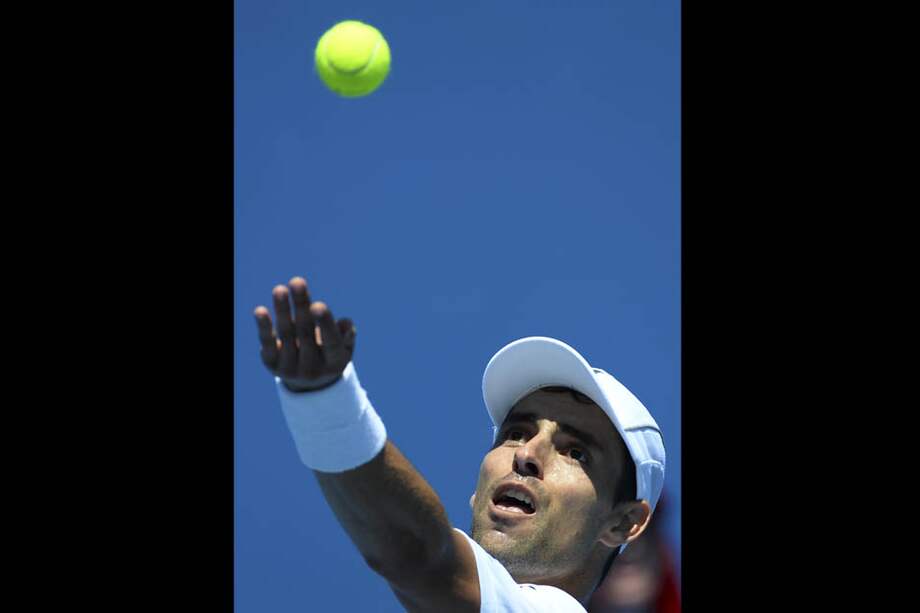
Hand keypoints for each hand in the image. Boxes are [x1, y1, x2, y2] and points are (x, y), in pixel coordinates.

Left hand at [254, 276, 355, 391]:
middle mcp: (313, 369)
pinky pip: (268, 344)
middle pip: (305, 333)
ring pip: (287, 334)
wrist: (308, 382)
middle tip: (297, 282)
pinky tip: (260, 311)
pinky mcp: (272, 365)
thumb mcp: (344, 347)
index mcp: (335, 363)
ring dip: (282, 310)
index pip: (330, 342)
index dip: (324, 324)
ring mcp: (291, 369)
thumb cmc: (330, 353)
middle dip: (301, 306)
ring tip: (280, 289)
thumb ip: (347, 335)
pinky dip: (264, 327)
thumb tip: (346, 324)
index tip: (317, 305)